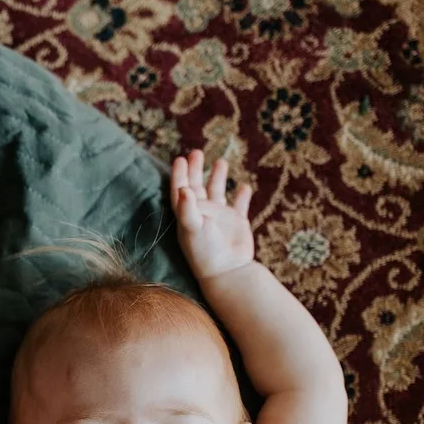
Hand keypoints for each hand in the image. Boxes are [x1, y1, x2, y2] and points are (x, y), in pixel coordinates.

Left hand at [171, 149, 254, 280]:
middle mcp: (203, 214)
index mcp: (188, 214)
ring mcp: (220, 218)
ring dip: (218, 177)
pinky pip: (240, 206)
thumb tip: (183, 188)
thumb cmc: (205, 252)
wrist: (227, 271)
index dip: (179, 174)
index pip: (181, 190)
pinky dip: (242, 196)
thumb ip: (187, 208)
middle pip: (197, 186)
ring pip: (218, 192)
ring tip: (221, 161)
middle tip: (197, 152)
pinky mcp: (237, 223)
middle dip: (196, 170)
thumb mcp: (193, 228)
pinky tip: (244, 186)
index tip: (180, 158)